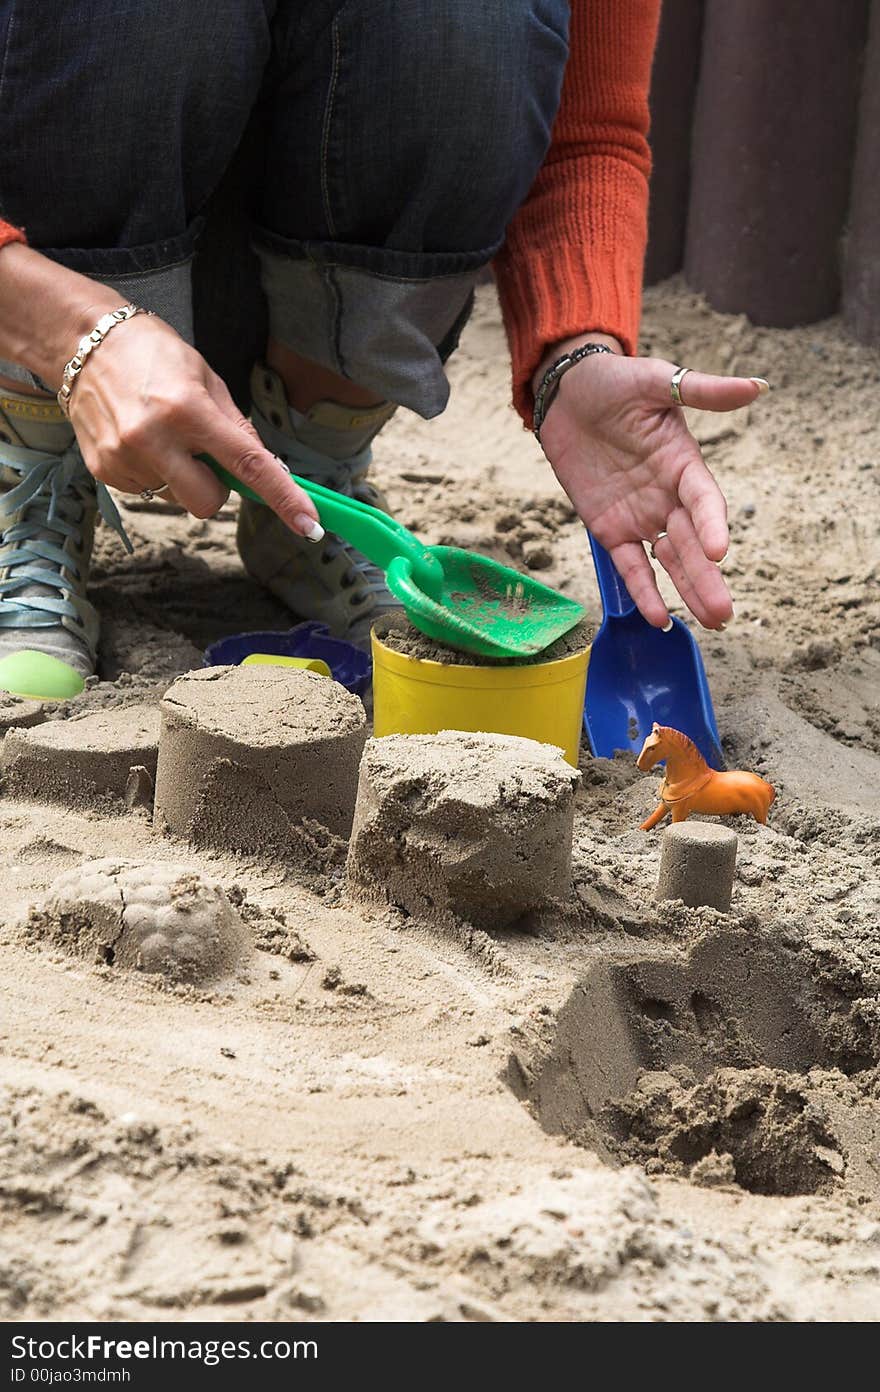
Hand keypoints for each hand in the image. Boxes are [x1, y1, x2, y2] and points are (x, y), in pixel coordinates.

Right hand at [67, 311, 320, 535]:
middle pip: (208, 503)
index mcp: (188, 410)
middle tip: (205, 456)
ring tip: (163, 435)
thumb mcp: (206, 378)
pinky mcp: (104, 470)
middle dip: (216, 489)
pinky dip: (155, 473)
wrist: (83, 341)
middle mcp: (153, 439)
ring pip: (177, 498)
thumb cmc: (153, 354)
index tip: (309, 525)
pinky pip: (148, 491)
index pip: (247, 464)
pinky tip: (140, 440)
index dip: (283, 497)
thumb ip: (236, 427)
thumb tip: (267, 468)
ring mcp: (124, 458)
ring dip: (182, 477)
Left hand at [535, 336, 765, 628]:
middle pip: (692, 543)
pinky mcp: (611, 530)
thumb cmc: (615, 382)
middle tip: (724, 612)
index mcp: (684, 464)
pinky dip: (644, 591)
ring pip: (670, 561)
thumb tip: (759, 386)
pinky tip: (659, 618)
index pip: (704, 500)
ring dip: (688, 591)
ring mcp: (640, 516)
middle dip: (707, 578)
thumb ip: (702, 390)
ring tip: (712, 621)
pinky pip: (631, 566)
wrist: (567, 393)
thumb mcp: (656, 381)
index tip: (719, 551)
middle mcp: (668, 496)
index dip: (712, 525)